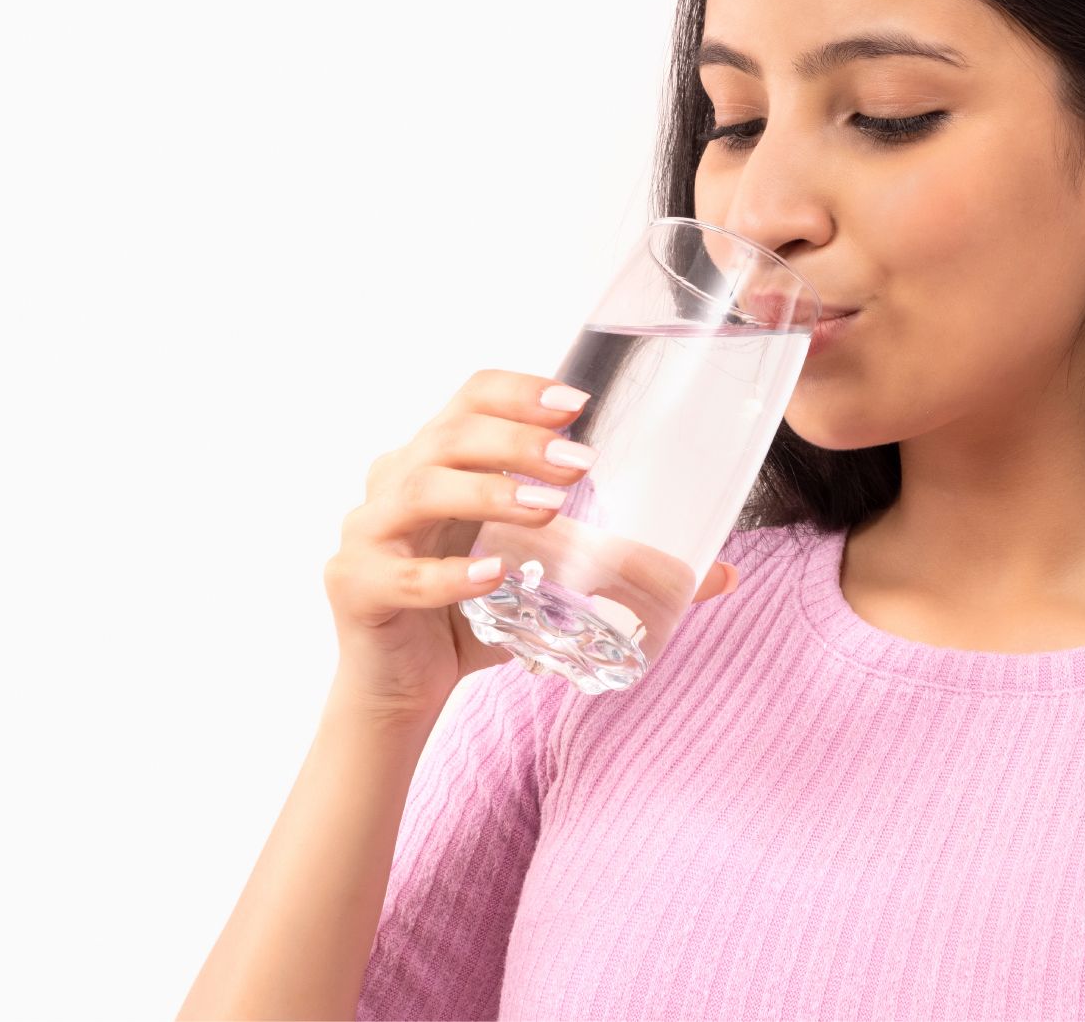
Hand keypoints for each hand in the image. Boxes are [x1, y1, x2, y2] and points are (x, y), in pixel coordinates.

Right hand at [321, 369, 739, 722]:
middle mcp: (394, 481)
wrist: (402, 692)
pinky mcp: (357, 586)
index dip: (520, 391)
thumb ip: (624, 569)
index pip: (470, 397)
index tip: (578, 404)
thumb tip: (727, 574)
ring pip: (420, 488)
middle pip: (450, 434)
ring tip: (551, 508)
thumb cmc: (471, 619)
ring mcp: (368, 532)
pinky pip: (404, 574)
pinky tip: (497, 576)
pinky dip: (452, 574)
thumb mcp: (549, 581)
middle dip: (519, 440)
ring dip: (490, 490)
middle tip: (582, 462)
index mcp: (436, 459)